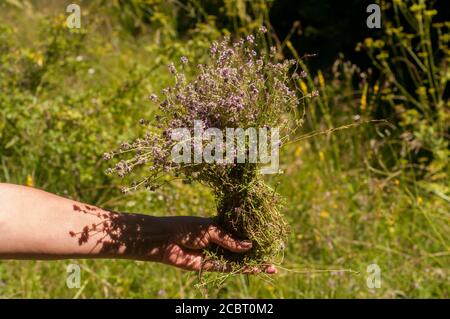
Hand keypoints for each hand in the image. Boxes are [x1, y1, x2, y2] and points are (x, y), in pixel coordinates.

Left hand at [158, 216, 276, 273]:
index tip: (268, 237)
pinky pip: (230, 268)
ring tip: (271, 267)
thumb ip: (229, 240)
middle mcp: (220, 241)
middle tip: (274, 254)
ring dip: (253, 263)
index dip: (253, 235)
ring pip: (239, 260)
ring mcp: (216, 253)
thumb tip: (249, 246)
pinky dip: (242, 270)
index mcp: (219, 226)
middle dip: (257, 251)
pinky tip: (255, 270)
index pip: (240, 231)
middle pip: (242, 247)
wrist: (165, 240)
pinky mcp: (211, 266)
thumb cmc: (186, 227)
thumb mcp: (210, 229)